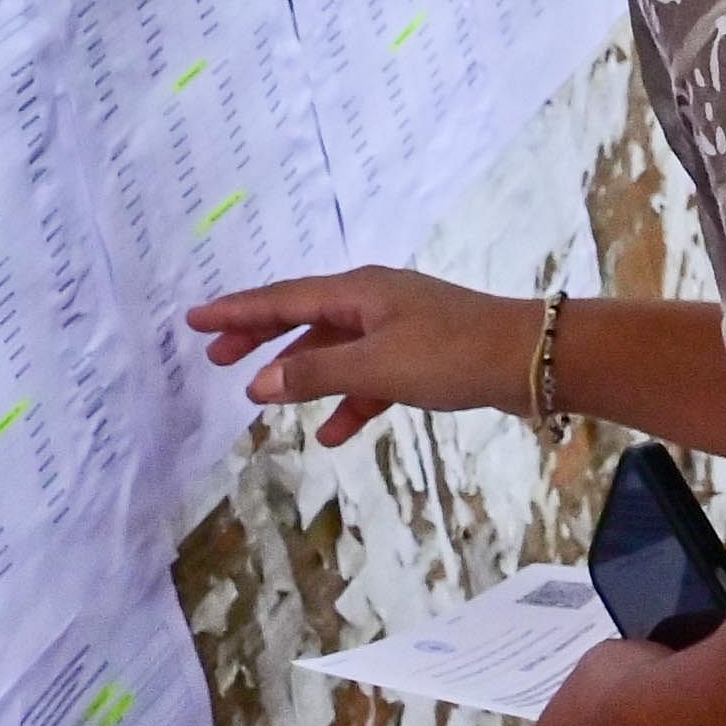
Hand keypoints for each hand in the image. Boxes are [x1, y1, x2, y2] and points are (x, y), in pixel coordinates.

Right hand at [185, 265, 535, 446]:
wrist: (531, 360)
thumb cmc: (452, 355)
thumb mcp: (376, 367)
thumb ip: (315, 376)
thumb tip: (259, 382)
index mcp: (358, 291)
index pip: (283, 298)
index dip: (237, 311)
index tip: (194, 320)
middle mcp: (374, 301)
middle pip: (303, 318)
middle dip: (259, 338)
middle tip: (217, 357)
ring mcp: (399, 327)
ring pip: (335, 349)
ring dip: (300, 374)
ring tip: (263, 399)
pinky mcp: (421, 356)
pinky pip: (370, 376)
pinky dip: (348, 401)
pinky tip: (331, 434)